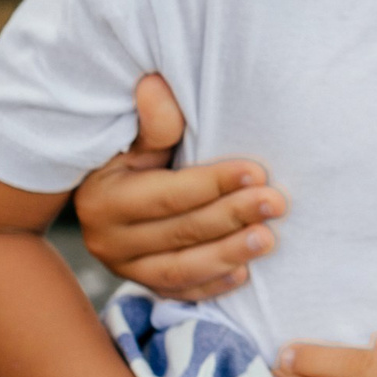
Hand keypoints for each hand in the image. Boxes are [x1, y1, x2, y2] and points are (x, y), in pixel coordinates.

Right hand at [73, 72, 283, 299]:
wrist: (101, 198)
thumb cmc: (128, 158)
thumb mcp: (132, 139)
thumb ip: (152, 124)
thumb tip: (156, 84)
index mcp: (103, 199)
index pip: (167, 194)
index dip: (214, 184)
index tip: (256, 172)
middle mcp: (107, 240)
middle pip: (180, 232)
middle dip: (232, 216)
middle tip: (276, 203)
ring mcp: (123, 269)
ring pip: (181, 269)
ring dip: (229, 253)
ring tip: (269, 239)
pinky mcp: (141, 286)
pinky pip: (180, 293)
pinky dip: (213, 285)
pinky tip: (245, 273)